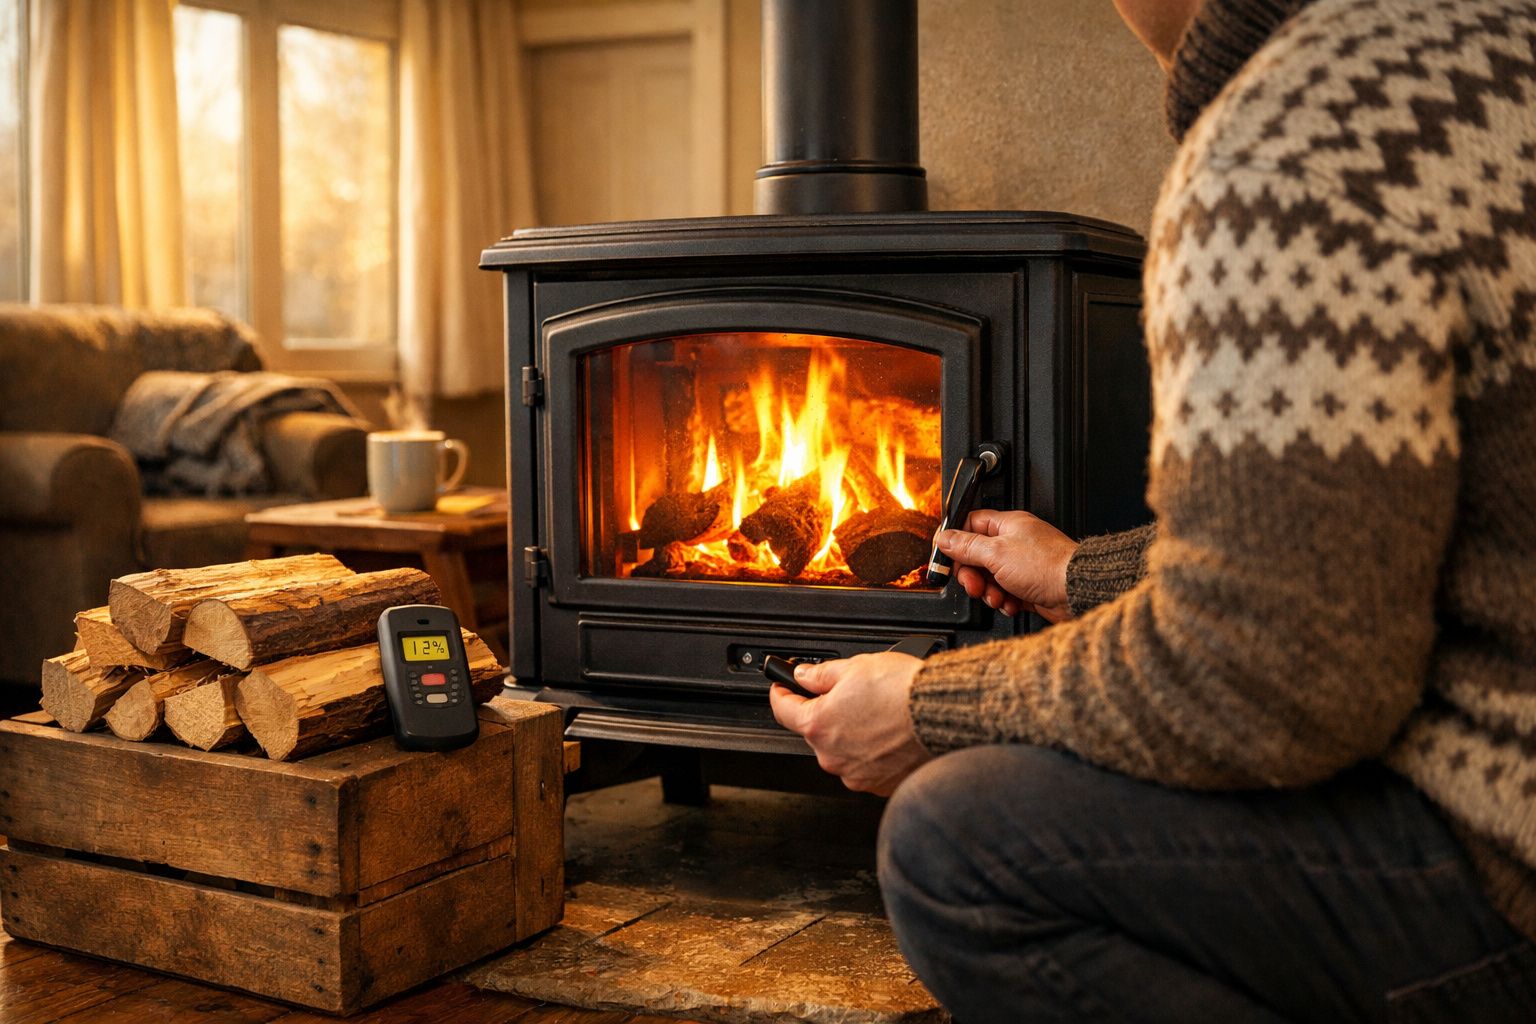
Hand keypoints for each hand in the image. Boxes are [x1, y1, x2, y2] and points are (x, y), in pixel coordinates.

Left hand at [768, 652, 930, 794]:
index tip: (782, 687)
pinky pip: (866, 766)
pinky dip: (872, 751)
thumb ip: (821, 674)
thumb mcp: (855, 667)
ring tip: (877, 713)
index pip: (783, 710)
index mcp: (819, 725)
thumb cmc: (903, 692)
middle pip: (817, 732)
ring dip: (851, 734)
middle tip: (849, 694)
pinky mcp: (879, 785)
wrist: (942, 715)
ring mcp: (856, 774)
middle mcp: (832, 756)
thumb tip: (804, 675)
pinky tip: (888, 733)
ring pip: (842, 750)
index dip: (781, 693)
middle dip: (827, 713)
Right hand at [935, 509, 1076, 622]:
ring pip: (990, 578)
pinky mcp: (1029, 587)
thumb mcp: (996, 553)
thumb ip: (966, 546)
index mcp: (1007, 526)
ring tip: (997, 596)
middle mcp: (1015, 543)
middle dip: (972, 574)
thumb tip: (944, 538)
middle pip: (977, 556)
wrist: (1077, 591)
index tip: (947, 558)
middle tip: (974, 584)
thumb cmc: (1047, 566)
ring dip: (988, 591)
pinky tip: (1011, 603)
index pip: (971, 525)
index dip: (956, 541)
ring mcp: (1023, 565)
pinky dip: (1005, 601)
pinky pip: (1006, 594)